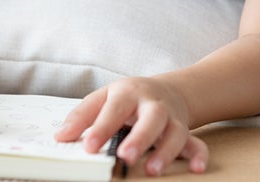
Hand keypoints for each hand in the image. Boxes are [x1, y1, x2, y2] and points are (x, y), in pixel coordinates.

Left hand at [54, 77, 207, 175]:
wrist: (166, 89)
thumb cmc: (128, 97)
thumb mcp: (104, 97)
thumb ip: (82, 116)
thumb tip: (61, 137)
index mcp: (128, 93)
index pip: (114, 108)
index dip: (101, 128)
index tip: (89, 147)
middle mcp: (153, 104)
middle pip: (151, 118)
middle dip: (140, 137)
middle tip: (125, 156)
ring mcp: (172, 118)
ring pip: (175, 132)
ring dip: (166, 151)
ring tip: (152, 170)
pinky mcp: (185, 131)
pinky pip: (196, 142)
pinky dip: (198, 154)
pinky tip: (196, 168)